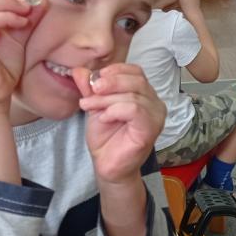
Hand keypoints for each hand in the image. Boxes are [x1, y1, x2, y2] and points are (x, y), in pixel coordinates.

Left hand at [73, 64, 165, 183]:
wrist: (107, 165)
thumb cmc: (106, 138)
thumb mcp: (95, 106)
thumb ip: (90, 88)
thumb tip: (79, 70)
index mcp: (144, 94)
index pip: (136, 71)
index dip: (115, 70)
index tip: (96, 79)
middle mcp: (155, 102)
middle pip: (136, 80)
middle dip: (110, 83)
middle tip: (91, 91)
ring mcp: (156, 116)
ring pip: (133, 95)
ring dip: (107, 99)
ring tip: (91, 107)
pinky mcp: (151, 128)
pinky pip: (134, 109)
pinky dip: (115, 110)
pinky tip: (104, 118)